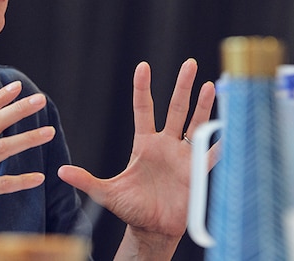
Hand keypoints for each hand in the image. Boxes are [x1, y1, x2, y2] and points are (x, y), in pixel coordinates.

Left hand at [58, 59, 216, 251]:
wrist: (154, 230)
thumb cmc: (132, 209)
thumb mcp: (107, 193)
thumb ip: (87, 181)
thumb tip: (61, 171)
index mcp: (145, 144)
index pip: (144, 109)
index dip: (143, 88)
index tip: (143, 66)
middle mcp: (167, 145)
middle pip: (176, 109)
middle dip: (182, 86)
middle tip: (190, 63)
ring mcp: (184, 156)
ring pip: (197, 124)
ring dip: (204, 105)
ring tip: (211, 84)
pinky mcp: (198, 172)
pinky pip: (213, 153)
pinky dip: (222, 141)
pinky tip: (233, 125)